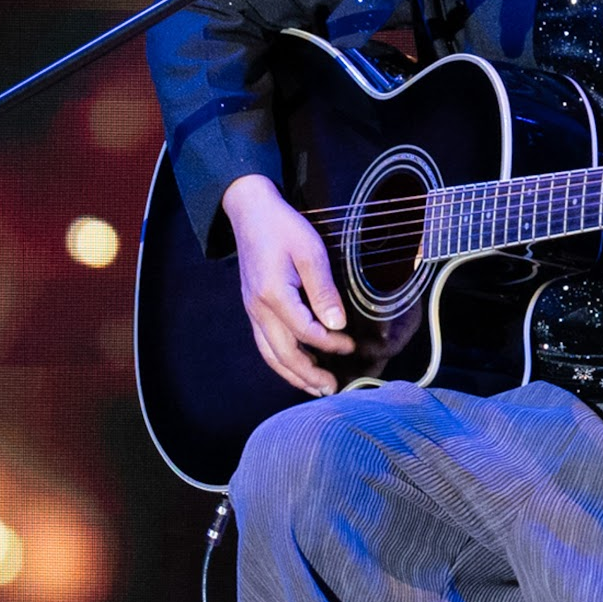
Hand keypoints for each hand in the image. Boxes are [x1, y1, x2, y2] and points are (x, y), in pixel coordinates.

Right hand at [221, 174, 354, 395]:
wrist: (250, 212)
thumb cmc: (283, 228)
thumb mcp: (311, 252)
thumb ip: (323, 291)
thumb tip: (337, 324)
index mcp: (273, 295)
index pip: (305, 332)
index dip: (330, 344)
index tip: (351, 346)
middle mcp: (258, 309)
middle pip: (282, 354)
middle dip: (308, 376)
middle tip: (332, 389)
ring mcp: (252, 311)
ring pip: (270, 355)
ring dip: (293, 375)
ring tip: (315, 388)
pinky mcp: (253, 309)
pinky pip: (265, 344)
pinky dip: (281, 361)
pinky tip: (296, 366)